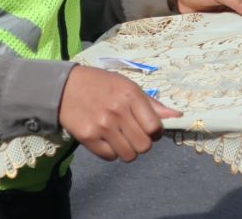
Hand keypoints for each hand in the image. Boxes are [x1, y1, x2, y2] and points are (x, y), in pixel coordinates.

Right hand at [58, 65, 179, 161]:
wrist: (64, 87)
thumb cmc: (101, 84)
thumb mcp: (128, 86)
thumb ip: (152, 104)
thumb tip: (177, 116)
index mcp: (130, 96)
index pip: (155, 127)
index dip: (156, 132)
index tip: (150, 130)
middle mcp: (117, 112)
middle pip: (144, 146)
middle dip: (142, 143)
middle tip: (134, 135)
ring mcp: (102, 126)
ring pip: (128, 155)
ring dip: (128, 150)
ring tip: (121, 138)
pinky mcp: (87, 138)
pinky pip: (109, 157)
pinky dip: (111, 152)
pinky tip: (107, 140)